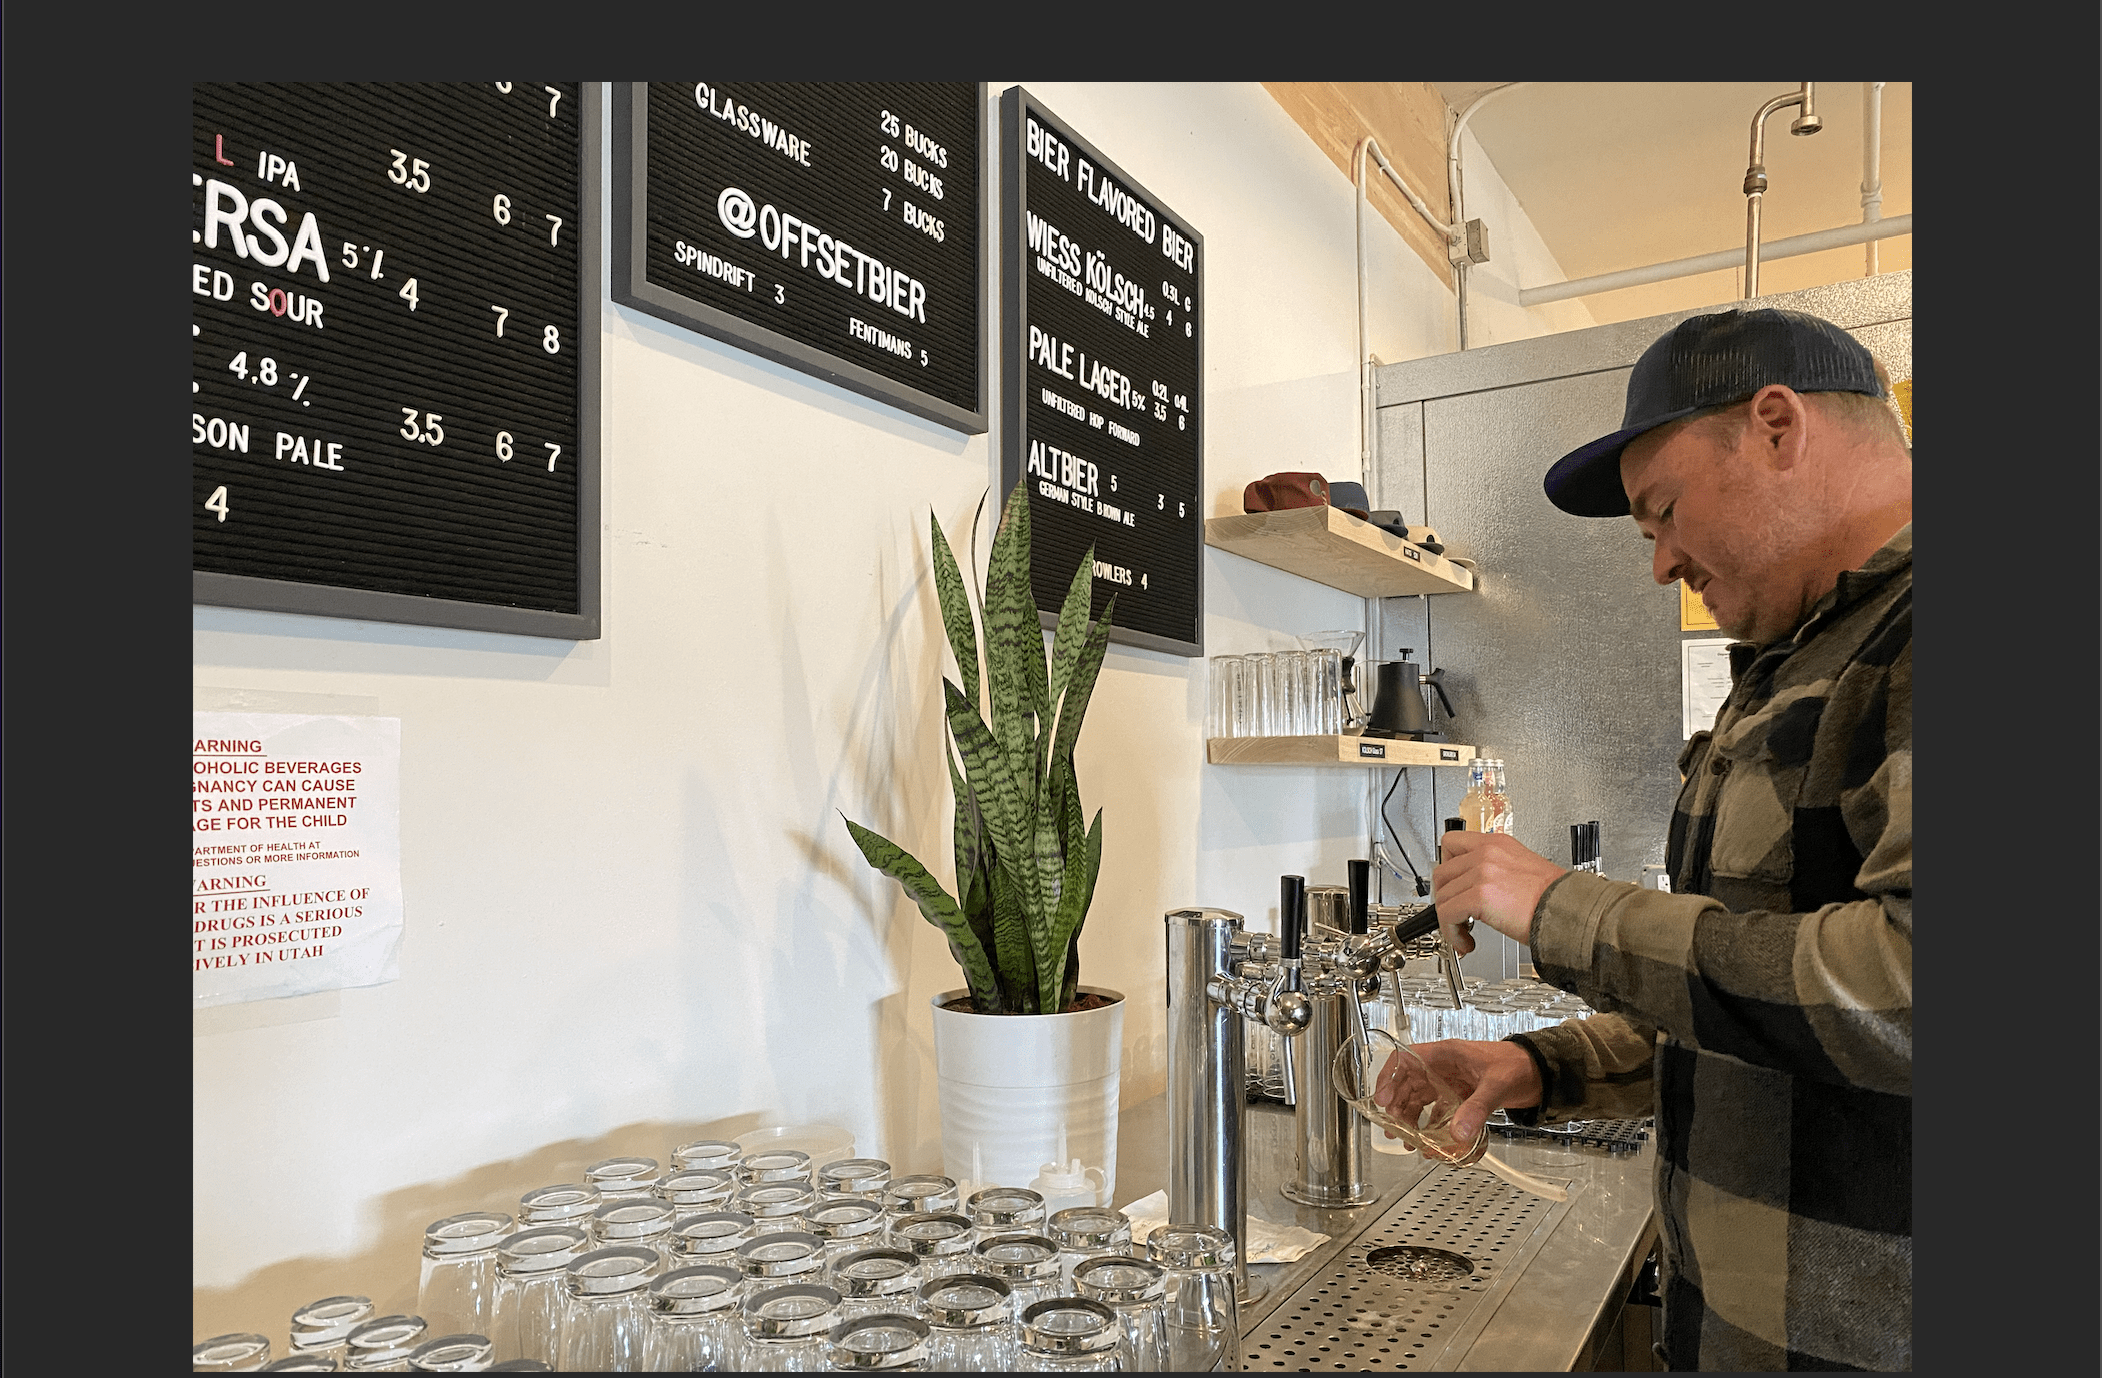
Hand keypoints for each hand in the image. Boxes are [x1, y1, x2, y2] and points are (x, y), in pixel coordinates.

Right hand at [1374, 1038, 1542, 1145]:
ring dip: (1410, 1119)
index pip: (1405, 1060)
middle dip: (1396, 1106)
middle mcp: (1443, 1067)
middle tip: (1393, 1128)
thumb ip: (1476, 1110)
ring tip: (1407, 1139)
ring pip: (1419, 1099)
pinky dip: (1431, 1126)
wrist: (1540, 1071)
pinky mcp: (1459, 1096)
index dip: (1389, 1079)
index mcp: (1445, 1054)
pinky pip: (1437, 1111)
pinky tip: (1431, 1141)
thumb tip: (1458, 1133)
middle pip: (1407, 1084)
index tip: (1382, 1101)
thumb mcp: (1495, 1085)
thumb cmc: (1518, 1064)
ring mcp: (1450, 1082)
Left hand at [1431, 831, 1567, 950]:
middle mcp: (1487, 853)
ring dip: (1449, 920)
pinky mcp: (1480, 895)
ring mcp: (1483, 872)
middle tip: (1455, 915)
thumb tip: (1475, 887)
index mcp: (1497, 844)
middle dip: (1444, 898)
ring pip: (1443, 896)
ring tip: (1464, 933)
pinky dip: (1452, 933)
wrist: (1570, 910)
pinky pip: (1448, 914)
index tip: (1451, 886)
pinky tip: (1466, 942)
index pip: (1451, 843)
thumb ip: (1496, 870)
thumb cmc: (1554, 897)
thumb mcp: (1521, 870)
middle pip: (1442, 872)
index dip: (1446, 868)